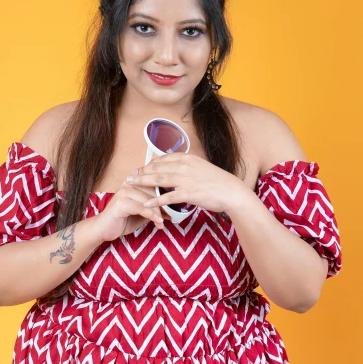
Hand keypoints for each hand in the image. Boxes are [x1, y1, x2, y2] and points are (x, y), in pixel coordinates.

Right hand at [91, 180, 166, 242]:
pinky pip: (142, 208)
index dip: (166, 191)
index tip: (177, 202)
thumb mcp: (143, 212)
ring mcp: (124, 191)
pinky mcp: (121, 202)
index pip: (155, 181)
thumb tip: (172, 208)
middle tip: (170, 216)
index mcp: (134, 181)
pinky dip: (152, 216)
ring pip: (149, 199)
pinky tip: (158, 223)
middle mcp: (129, 183)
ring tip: (162, 221)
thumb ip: (154, 206)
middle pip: (153, 190)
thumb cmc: (124, 219)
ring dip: (158, 212)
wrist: (104, 229)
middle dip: (163, 204)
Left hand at [126, 152, 247, 215]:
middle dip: (141, 172)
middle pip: (157, 167)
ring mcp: (186, 179)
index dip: (149, 164)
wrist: (232, 192)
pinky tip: (146, 204)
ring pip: (159, 179)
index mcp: (188, 158)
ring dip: (142, 182)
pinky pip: (167, 197)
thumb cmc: (218, 181)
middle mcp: (185, 166)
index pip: (163, 159)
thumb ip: (187, 167)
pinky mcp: (188, 193)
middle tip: (129, 176)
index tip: (140, 168)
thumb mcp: (201, 168)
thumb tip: (176, 167)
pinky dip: (155, 201)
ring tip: (131, 184)